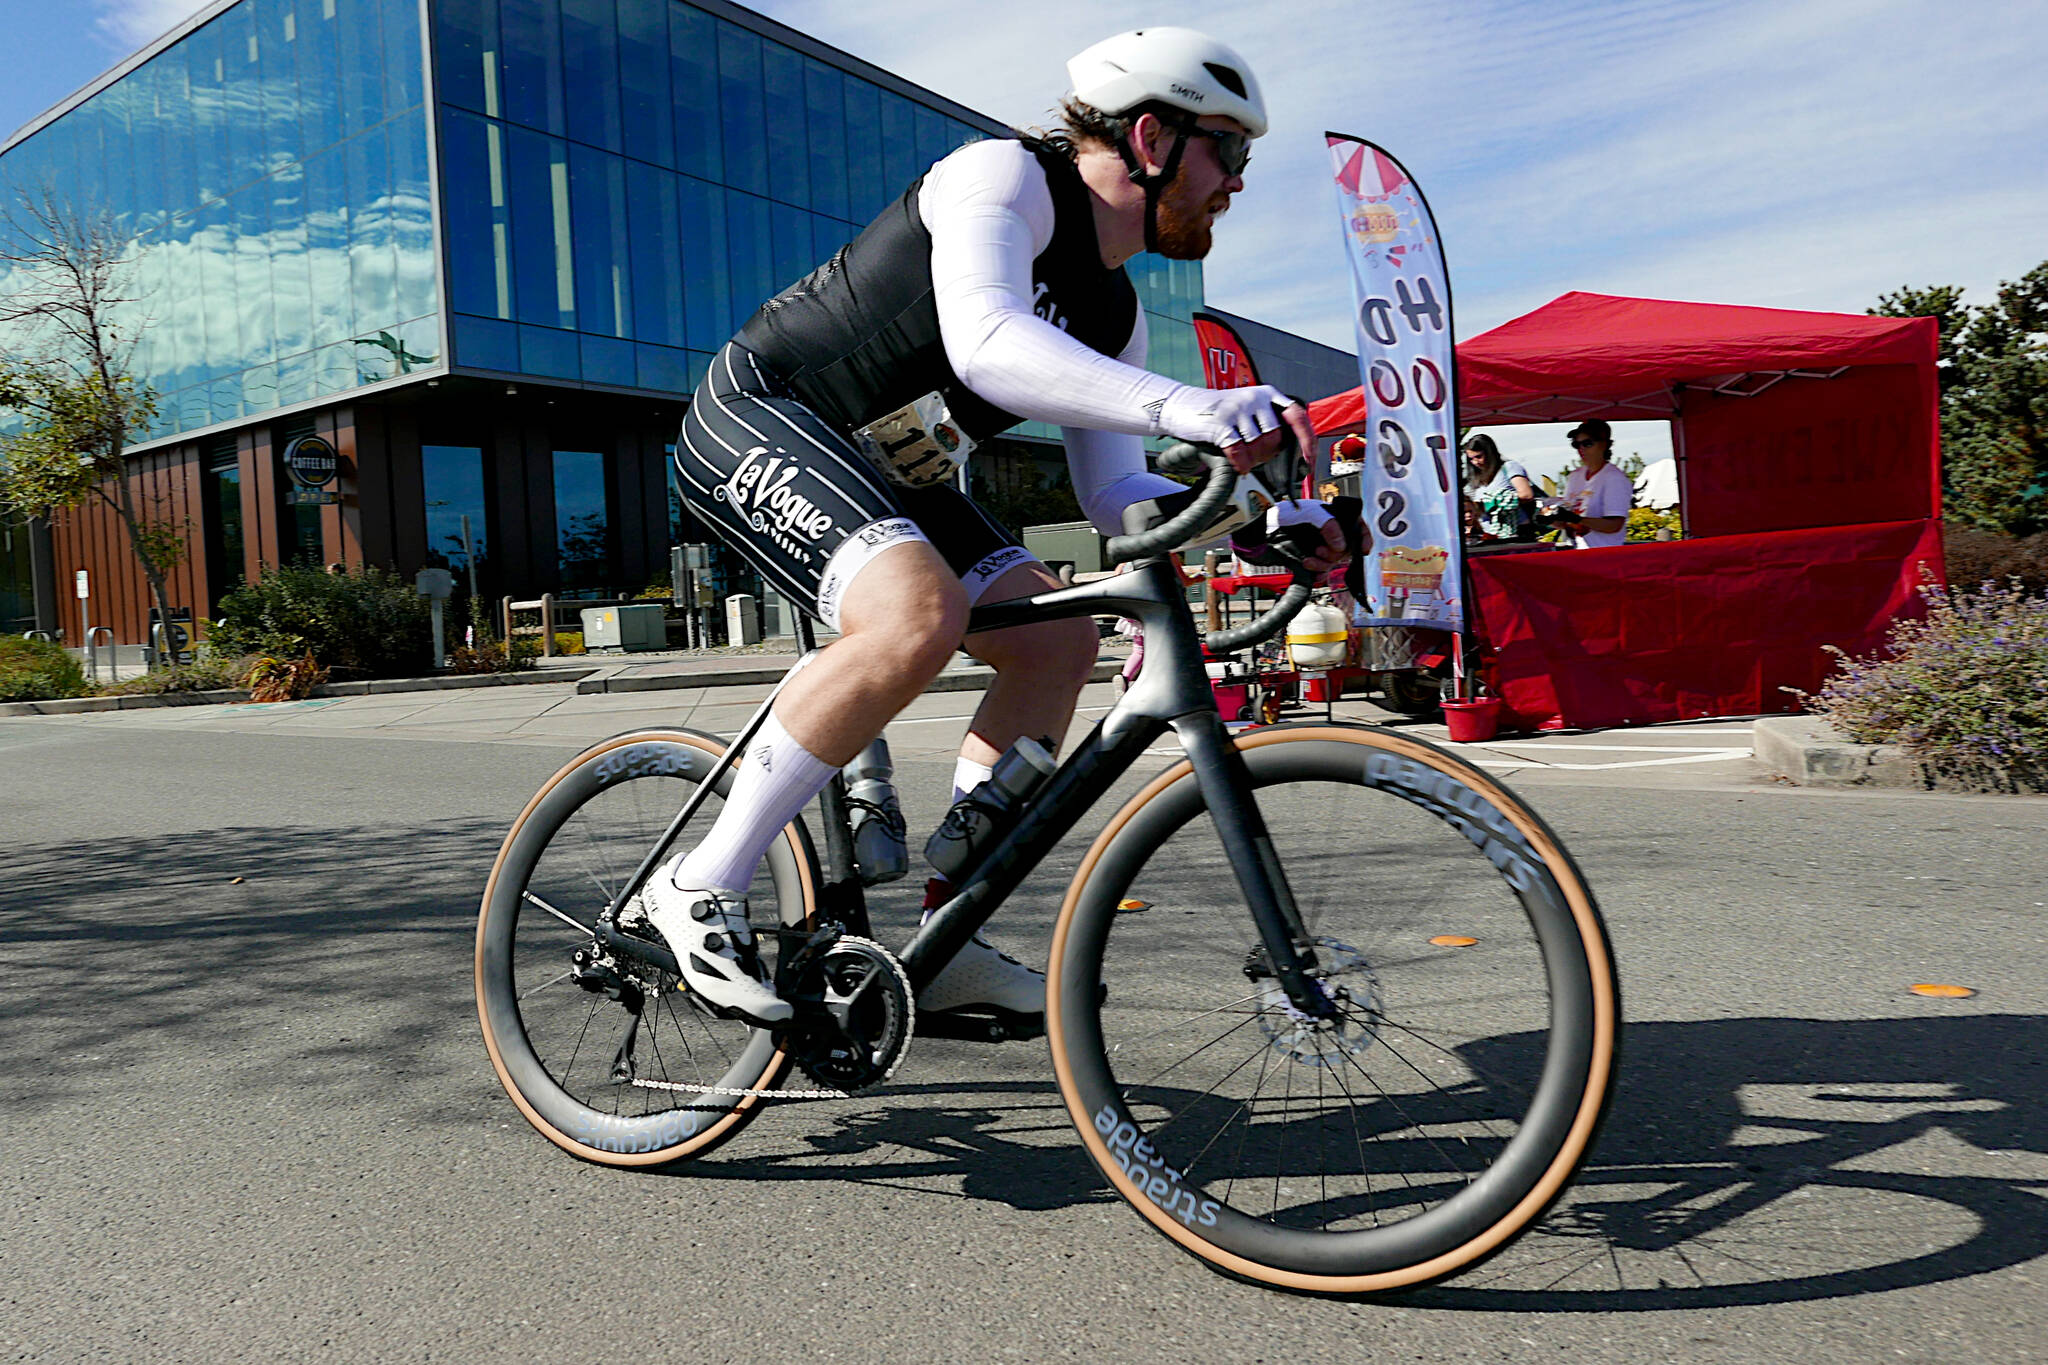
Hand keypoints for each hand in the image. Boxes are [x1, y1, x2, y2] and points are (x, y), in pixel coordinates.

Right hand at [1222, 401, 1316, 475]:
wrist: (1182, 405)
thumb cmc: (1217, 412)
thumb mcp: (1248, 409)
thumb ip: (1268, 420)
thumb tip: (1293, 447)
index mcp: (1267, 394)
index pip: (1297, 416)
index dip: (1306, 440)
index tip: (1309, 459)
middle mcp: (1255, 398)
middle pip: (1276, 437)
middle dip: (1268, 454)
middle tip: (1256, 459)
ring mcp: (1238, 408)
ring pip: (1258, 445)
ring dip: (1252, 459)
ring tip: (1242, 457)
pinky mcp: (1221, 421)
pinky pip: (1239, 450)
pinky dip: (1240, 463)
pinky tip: (1238, 465)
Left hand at [1231, 497, 1366, 595]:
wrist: (1260, 532)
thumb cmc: (1281, 516)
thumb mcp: (1309, 513)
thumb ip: (1329, 525)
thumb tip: (1341, 545)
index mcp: (1332, 517)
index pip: (1357, 525)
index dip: (1363, 537)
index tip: (1362, 550)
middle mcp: (1328, 533)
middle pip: (1346, 548)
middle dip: (1335, 553)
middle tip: (1320, 551)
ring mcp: (1319, 547)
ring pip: (1334, 562)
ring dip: (1324, 563)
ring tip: (1309, 560)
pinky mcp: (1309, 561)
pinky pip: (1322, 572)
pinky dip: (1318, 573)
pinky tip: (1309, 568)